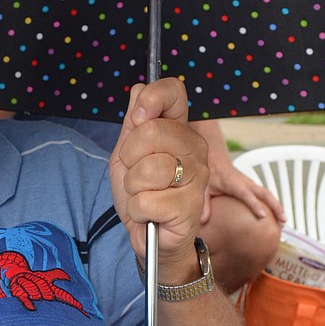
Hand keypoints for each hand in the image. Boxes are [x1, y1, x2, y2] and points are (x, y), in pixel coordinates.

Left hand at [109, 78, 208, 268]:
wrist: (150, 236)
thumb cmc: (141, 194)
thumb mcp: (127, 154)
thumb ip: (133, 123)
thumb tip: (138, 89)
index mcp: (179, 130)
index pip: (173, 91)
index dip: (151, 99)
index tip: (137, 120)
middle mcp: (194, 149)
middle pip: (151, 130)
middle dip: (129, 157)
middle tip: (136, 175)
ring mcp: (197, 177)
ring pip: (147, 169)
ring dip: (133, 187)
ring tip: (144, 195)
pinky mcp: (190, 206)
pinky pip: (145, 201)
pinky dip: (137, 210)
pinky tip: (150, 214)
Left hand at [200, 159, 285, 227]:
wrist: (216, 158)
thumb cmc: (210, 175)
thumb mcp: (204, 189)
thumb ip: (204, 204)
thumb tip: (202, 222)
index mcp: (233, 184)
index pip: (246, 195)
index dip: (255, 205)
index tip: (263, 216)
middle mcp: (245, 183)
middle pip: (264, 194)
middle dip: (275, 207)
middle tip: (283, 221)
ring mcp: (250, 183)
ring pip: (268, 194)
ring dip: (277, 206)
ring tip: (284, 222)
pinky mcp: (252, 185)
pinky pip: (265, 194)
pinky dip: (272, 203)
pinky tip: (276, 215)